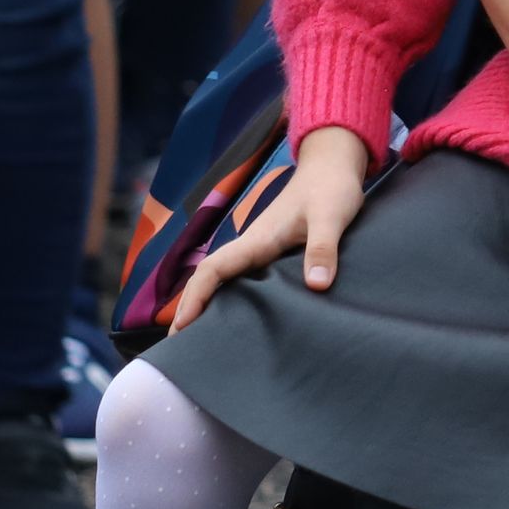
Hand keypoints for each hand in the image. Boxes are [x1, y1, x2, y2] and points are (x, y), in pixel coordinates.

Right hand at [175, 127, 373, 325]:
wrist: (332, 165)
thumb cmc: (331, 188)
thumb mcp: (331, 217)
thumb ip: (323, 248)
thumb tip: (317, 285)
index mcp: (258, 239)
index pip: (214, 268)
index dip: (195, 296)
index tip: (182, 324)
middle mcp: (252, 245)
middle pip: (210, 278)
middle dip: (189, 307)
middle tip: (176, 344)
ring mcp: (260, 248)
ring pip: (223, 278)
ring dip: (207, 303)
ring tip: (197, 337)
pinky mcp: (272, 250)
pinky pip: (242, 276)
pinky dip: (229, 295)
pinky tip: (235, 314)